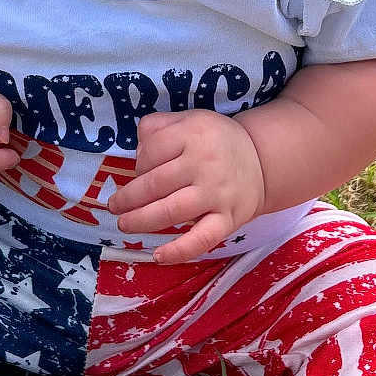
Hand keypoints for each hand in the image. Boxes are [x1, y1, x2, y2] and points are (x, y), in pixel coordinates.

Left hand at [109, 110, 265, 263]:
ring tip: (124, 224)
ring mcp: (216, 193)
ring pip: (171, 211)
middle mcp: (204, 163)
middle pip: (155, 184)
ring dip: (141, 220)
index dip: (137, 164)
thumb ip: (158, 126)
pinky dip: (180, 251)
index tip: (138, 172)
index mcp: (193, 134)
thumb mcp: (189, 119)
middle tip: (115, 206)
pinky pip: (202, 239)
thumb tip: (136, 150)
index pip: (151, 152)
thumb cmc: (215, 141)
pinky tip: (158, 256)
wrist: (261, 159)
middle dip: (128, 198)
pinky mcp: (228, 219)